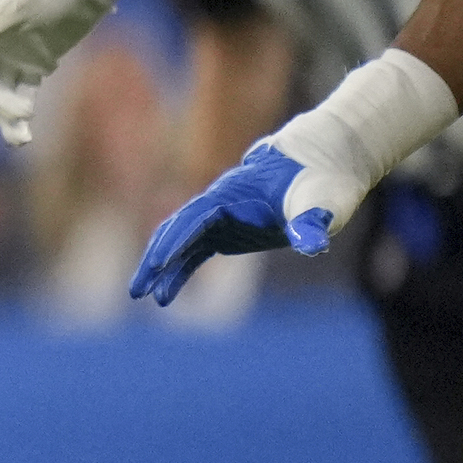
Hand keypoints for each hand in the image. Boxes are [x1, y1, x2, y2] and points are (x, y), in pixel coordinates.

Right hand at [128, 137, 360, 305]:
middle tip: (137, 290)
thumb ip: (313, 223)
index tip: (159, 263)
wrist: (324, 166)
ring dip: (160, 268)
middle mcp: (218, 204)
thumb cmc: (323, 182)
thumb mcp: (323, 203)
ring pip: (178, 242)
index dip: (177, 239)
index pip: (196, 217)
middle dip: (154, 259)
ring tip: (142, 296)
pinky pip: (194, 253)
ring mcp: (219, 219)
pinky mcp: (226, 232)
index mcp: (233, 194)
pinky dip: (179, 272)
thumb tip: (312, 245)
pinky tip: (166, 296)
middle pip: (175, 230)